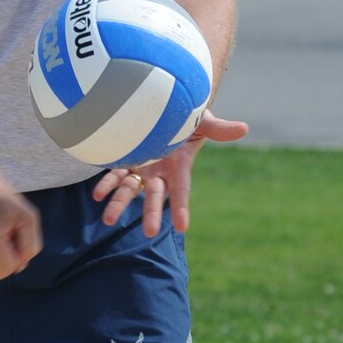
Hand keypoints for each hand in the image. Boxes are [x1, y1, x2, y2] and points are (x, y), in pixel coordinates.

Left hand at [93, 108, 248, 236]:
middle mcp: (159, 172)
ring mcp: (141, 168)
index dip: (181, 208)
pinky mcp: (125, 159)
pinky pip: (115, 174)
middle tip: (148, 233)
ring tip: (107, 220)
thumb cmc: (189, 116)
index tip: (182, 228)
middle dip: (150, 213)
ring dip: (119, 204)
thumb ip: (219, 129)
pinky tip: (97, 194)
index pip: (181, 191)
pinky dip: (106, 184)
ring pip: (129, 190)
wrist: (165, 108)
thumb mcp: (204, 121)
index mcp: (179, 166)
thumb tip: (245, 128)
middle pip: (154, 196)